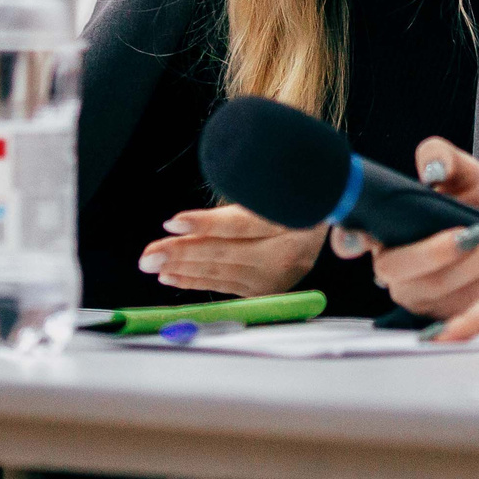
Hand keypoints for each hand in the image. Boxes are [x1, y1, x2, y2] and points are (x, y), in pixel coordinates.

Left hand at [138, 205, 324, 296]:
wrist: (330, 209)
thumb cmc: (292, 193)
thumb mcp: (273, 188)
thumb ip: (238, 204)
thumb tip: (189, 220)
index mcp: (293, 221)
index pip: (242, 224)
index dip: (206, 223)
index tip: (172, 223)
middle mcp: (288, 254)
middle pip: (227, 253)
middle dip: (182, 254)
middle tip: (148, 255)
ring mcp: (279, 277)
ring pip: (222, 272)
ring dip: (183, 269)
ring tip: (153, 264)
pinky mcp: (269, 290)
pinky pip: (225, 286)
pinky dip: (196, 281)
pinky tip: (172, 277)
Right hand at [339, 139, 478, 318]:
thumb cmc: (478, 203)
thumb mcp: (464, 172)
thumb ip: (443, 156)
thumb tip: (431, 170)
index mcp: (384, 231)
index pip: (350, 238)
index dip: (346, 240)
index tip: (355, 239)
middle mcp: (394, 268)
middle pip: (399, 270)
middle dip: (439, 252)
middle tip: (475, 231)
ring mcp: (419, 297)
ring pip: (438, 291)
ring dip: (478, 266)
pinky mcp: (449, 317)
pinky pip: (467, 307)